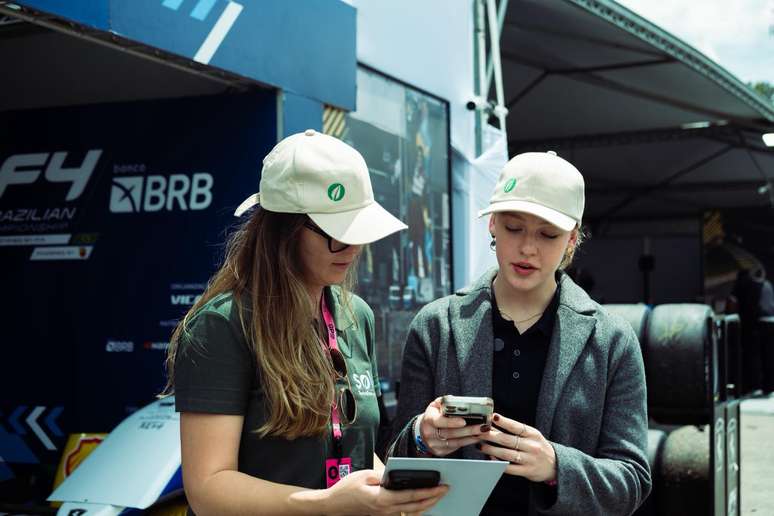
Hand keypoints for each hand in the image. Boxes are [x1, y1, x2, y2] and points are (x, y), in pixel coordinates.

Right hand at [323, 469, 447, 514]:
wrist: (334, 504)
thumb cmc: (347, 488)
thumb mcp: (365, 475)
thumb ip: (384, 476)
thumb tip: (399, 475)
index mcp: (381, 499)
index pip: (410, 496)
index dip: (428, 491)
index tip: (441, 486)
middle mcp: (386, 510)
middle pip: (415, 507)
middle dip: (433, 498)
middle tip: (446, 490)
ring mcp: (385, 515)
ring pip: (411, 513)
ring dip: (427, 505)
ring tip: (438, 496)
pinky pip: (404, 514)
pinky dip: (416, 509)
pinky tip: (423, 504)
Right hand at [419, 397, 487, 456]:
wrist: (423, 430)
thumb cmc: (432, 415)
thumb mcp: (435, 406)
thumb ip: (445, 401)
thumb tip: (458, 400)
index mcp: (428, 420)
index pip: (439, 421)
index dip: (452, 422)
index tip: (464, 421)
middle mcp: (430, 434)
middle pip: (451, 433)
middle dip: (469, 430)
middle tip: (482, 426)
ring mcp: (434, 445)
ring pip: (456, 442)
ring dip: (471, 437)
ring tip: (483, 432)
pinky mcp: (440, 452)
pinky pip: (456, 448)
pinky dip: (467, 442)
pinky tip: (476, 437)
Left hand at [479, 413, 556, 481]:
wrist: (555, 465)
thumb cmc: (538, 446)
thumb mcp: (532, 435)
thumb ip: (516, 430)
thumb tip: (494, 421)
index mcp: (533, 434)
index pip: (517, 426)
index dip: (504, 421)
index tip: (493, 417)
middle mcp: (532, 446)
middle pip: (508, 440)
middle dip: (491, 436)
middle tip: (479, 433)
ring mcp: (530, 459)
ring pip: (507, 454)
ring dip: (491, 450)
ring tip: (480, 446)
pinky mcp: (527, 471)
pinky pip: (510, 468)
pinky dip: (498, 463)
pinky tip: (490, 459)